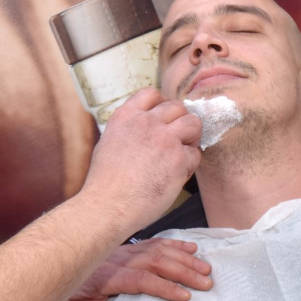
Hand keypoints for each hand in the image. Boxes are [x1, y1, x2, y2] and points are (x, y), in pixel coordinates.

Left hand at [54, 237, 212, 300]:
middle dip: (183, 271)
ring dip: (183, 258)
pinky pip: (152, 243)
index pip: (140, 279)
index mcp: (106, 276)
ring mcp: (121, 252)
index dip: (163, 287)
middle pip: (155, 261)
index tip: (185, 296)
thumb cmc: (59, 297)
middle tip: (206, 283)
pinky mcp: (123, 249)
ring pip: (157, 250)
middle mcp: (116, 259)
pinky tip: (190, 248)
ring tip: (206, 267)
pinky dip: (172, 244)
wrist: (47, 269)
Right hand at [82, 88, 201, 233]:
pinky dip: (189, 165)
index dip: (163, 104)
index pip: (152, 94)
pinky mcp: (178, 159)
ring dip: (191, 137)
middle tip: (177, 140)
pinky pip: (195, 154)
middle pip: (177, 107)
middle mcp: (146, 123)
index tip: (165, 118)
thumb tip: (140, 131)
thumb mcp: (108, 143)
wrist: (108, 205)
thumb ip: (127, 131)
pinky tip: (176, 175)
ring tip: (182, 153)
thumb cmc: (104, 183)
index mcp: (126, 117)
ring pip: (193, 123)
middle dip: (180, 122)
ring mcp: (164, 139)